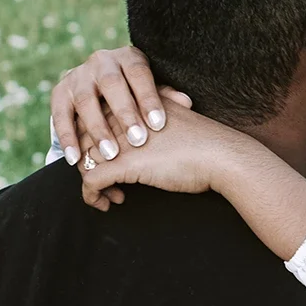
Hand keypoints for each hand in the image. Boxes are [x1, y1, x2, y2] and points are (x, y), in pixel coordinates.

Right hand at [51, 46, 174, 167]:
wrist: (102, 92)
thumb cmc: (136, 96)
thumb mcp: (151, 92)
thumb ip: (164, 98)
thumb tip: (186, 102)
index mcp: (128, 57)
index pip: (139, 74)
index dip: (148, 98)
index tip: (158, 124)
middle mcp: (101, 62)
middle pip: (111, 84)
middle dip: (124, 113)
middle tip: (138, 140)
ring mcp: (77, 76)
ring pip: (85, 100)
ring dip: (97, 128)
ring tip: (110, 154)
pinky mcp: (59, 92)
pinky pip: (60, 114)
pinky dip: (67, 137)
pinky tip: (76, 159)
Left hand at [77, 91, 244, 210]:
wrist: (222, 155)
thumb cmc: (204, 141)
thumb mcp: (173, 116)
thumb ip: (153, 114)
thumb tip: (142, 130)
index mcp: (131, 100)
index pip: (95, 118)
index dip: (97, 141)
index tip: (113, 159)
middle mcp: (120, 115)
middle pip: (85, 138)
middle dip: (91, 163)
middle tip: (110, 183)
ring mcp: (120, 139)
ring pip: (84, 159)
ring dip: (92, 181)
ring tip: (113, 195)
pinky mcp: (123, 163)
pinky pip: (91, 181)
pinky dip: (93, 196)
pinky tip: (108, 204)